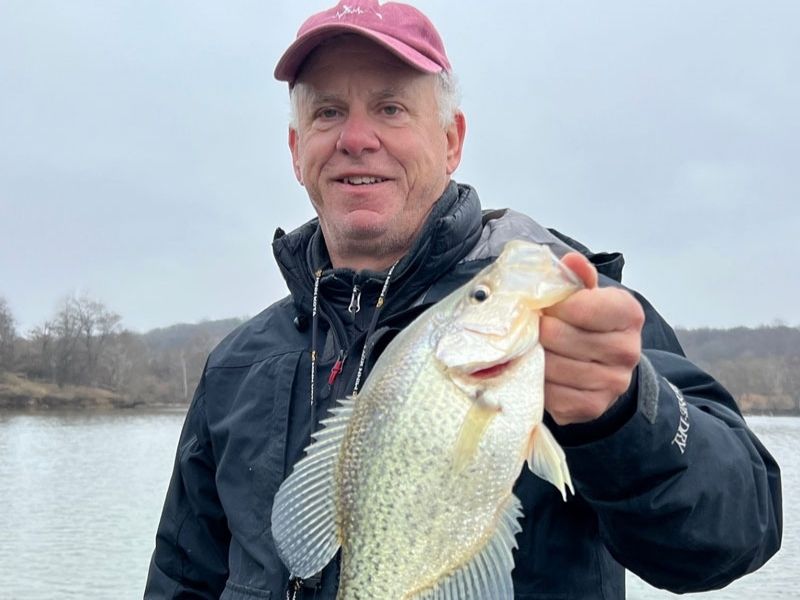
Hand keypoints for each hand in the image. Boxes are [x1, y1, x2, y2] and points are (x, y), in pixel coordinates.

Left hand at [540, 252, 644, 424]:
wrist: (604, 367)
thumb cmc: (588, 323)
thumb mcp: (586, 295)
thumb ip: (577, 278)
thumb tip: (571, 261)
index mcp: (628, 314)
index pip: (582, 306)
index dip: (554, 305)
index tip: (544, 305)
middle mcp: (627, 350)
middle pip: (560, 336)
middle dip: (538, 330)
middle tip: (531, 327)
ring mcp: (612, 382)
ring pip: (552, 366)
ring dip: (534, 356)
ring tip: (532, 347)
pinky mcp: (592, 407)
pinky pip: (551, 394)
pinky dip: (537, 382)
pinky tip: (537, 371)